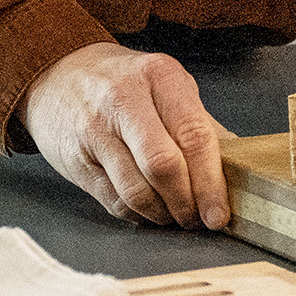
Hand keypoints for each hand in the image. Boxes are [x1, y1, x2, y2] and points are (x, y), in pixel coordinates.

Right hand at [19, 42, 231, 228]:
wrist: (56, 74)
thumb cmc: (122, 83)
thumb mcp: (165, 86)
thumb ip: (199, 123)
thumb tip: (239, 165)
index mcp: (160, 76)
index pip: (194, 135)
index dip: (211, 181)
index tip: (220, 212)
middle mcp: (125, 100)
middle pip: (164, 165)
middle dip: (187, 203)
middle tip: (200, 220)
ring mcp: (95, 131)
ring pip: (136, 190)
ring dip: (162, 215)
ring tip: (176, 218)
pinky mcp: (76, 160)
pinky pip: (113, 200)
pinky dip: (138, 215)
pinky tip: (150, 213)